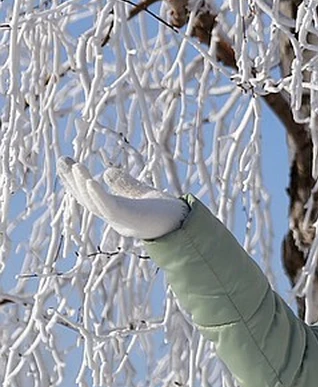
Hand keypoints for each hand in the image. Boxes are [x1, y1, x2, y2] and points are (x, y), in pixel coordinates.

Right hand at [58, 157, 187, 239]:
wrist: (188, 226)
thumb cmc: (167, 213)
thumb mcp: (142, 194)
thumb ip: (126, 185)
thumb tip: (108, 172)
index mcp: (117, 212)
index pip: (91, 196)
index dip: (77, 181)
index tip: (67, 163)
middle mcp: (115, 219)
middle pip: (88, 200)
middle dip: (73, 181)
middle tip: (62, 160)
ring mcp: (122, 221)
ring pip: (95, 204)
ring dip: (82, 185)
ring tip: (74, 166)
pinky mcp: (131, 220)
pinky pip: (110, 208)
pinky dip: (98, 196)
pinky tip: (90, 181)